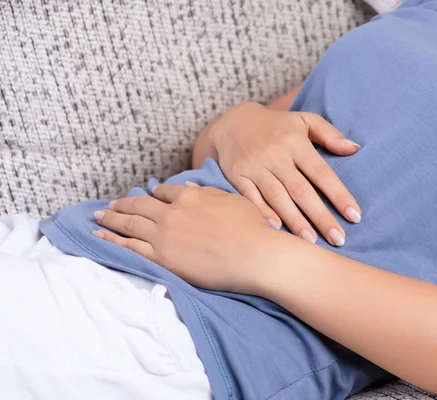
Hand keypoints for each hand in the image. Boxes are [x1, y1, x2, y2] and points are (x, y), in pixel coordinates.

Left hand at [91, 183, 278, 293]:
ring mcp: (164, 236)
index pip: (163, 192)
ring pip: (129, 224)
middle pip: (140, 205)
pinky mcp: (162, 259)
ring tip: (98, 216)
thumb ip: (207, 193)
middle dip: (123, 204)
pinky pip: (129, 247)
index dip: (153, 193)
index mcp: (189, 197)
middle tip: (110, 205)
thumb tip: (186, 188)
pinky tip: (99, 236)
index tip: (146, 195)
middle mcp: (172, 213)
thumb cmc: (251, 228)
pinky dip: (111, 240)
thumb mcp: (231, 200)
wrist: (254, 256)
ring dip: (111, 219)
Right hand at [197, 102, 361, 245]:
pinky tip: (277, 229)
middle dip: (320, 216)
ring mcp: (255, 166)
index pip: (322, 172)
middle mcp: (276, 155)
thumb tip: (355, 149)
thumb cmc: (277, 126)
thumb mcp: (304, 120)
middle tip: (338, 239)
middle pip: (301, 190)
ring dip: (295, 221)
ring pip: (277, 197)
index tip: (354, 216)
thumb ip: (330, 134)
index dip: (339, 195)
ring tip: (311, 242)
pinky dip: (263, 212)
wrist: (232, 122)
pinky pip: (250, 197)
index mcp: (296, 143)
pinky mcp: (237, 176)